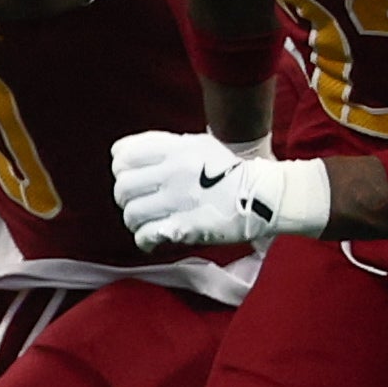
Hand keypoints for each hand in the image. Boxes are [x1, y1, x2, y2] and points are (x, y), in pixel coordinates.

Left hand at [112, 129, 328, 250]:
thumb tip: (127, 156)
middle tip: (135, 203)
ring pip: (132, 212)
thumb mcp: (198, 146)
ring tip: (143, 223)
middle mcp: (173, 172)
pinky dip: (143, 240)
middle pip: (123, 186)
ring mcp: (179, 200)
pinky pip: (147, 235)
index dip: (120, 167)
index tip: (128, 176)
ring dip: (133, 220)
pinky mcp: (187, 226)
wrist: (267, 195)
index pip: (124, 154)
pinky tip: (150, 241)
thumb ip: (164, 148)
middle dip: (124, 197)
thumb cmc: (230, 171)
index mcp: (175, 149)